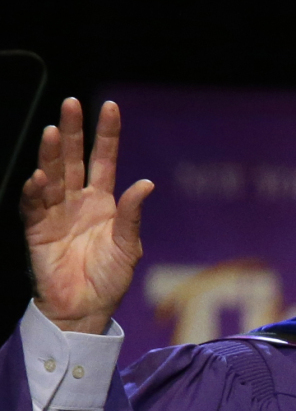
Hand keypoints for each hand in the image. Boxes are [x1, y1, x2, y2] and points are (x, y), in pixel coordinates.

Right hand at [20, 98, 152, 333]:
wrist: (86, 307)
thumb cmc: (110, 278)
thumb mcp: (129, 246)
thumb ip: (133, 215)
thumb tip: (146, 184)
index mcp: (103, 202)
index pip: (104, 160)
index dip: (107, 134)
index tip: (110, 106)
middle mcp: (77, 201)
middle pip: (74, 159)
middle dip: (74, 131)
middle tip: (72, 103)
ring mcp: (55, 212)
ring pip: (52, 175)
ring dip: (52, 154)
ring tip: (55, 131)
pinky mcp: (37, 229)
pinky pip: (33, 205)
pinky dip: (35, 191)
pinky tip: (40, 177)